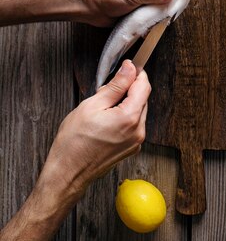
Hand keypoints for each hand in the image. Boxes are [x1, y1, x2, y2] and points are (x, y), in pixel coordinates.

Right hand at [44, 60, 150, 191]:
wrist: (67, 173)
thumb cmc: (74, 142)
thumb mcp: (92, 105)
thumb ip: (115, 85)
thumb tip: (129, 69)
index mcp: (130, 118)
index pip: (144, 86)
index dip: (136, 73)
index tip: (127, 67)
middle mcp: (138, 131)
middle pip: (142, 98)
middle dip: (128, 89)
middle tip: (106, 90)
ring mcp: (136, 142)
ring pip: (138, 111)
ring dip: (126, 103)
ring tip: (102, 108)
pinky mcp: (131, 148)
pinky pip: (133, 124)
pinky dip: (124, 116)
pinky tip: (106, 120)